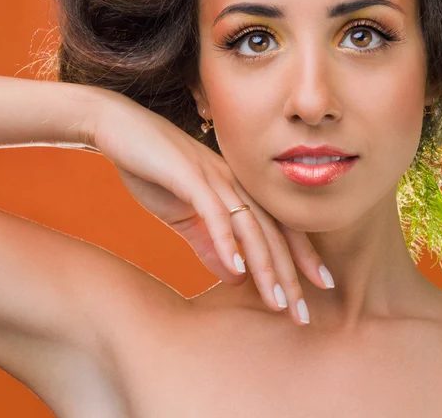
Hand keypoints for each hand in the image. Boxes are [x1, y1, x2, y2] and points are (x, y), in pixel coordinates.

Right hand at [88, 93, 332, 324]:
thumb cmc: (155, 171)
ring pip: (251, 226)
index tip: (320, 289)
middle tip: (303, 313)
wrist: (121, 129)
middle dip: (290, 275)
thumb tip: (236, 277)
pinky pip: (214, 212)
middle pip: (273, 232)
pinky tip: (237, 270)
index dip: (302, 258)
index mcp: (238, 191)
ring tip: (278, 302)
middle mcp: (235, 183)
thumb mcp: (185, 217)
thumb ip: (211, 245)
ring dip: (265, 266)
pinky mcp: (189, 175)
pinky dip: (226, 241)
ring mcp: (215, 177)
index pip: (279, 228)